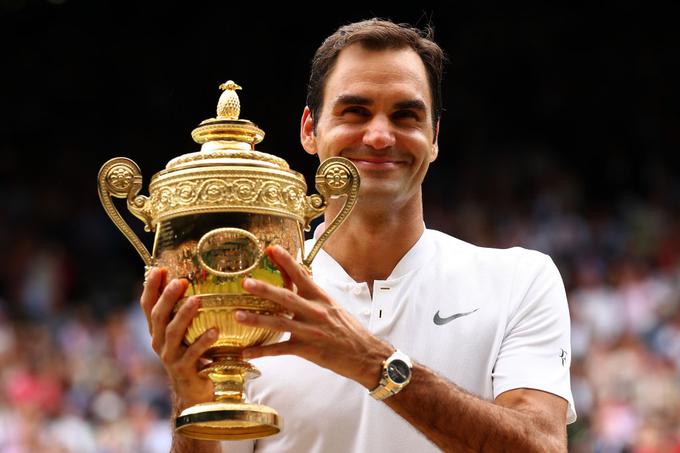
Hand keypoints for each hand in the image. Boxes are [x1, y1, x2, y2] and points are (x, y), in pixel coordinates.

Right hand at [140, 267, 216, 409]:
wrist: (192, 391)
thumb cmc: (191, 355)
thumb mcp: (183, 333)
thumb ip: (181, 311)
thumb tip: (187, 279)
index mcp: (157, 330)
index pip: (148, 306)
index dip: (151, 288)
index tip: (158, 270)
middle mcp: (159, 342)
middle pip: (159, 316)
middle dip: (167, 297)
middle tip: (180, 281)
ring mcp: (170, 357)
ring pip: (173, 333)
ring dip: (185, 315)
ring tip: (197, 300)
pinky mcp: (184, 370)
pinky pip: (193, 354)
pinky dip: (203, 342)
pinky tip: (214, 331)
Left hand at [235, 246, 392, 388]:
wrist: (367, 355)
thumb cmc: (349, 330)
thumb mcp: (333, 306)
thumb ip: (313, 295)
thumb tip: (297, 278)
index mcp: (321, 298)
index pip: (302, 275)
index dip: (286, 262)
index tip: (272, 249)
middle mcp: (315, 312)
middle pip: (286, 298)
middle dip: (265, 289)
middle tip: (246, 282)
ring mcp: (311, 331)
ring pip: (279, 324)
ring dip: (257, 319)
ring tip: (238, 315)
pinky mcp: (308, 350)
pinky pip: (281, 350)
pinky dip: (263, 352)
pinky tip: (247, 352)